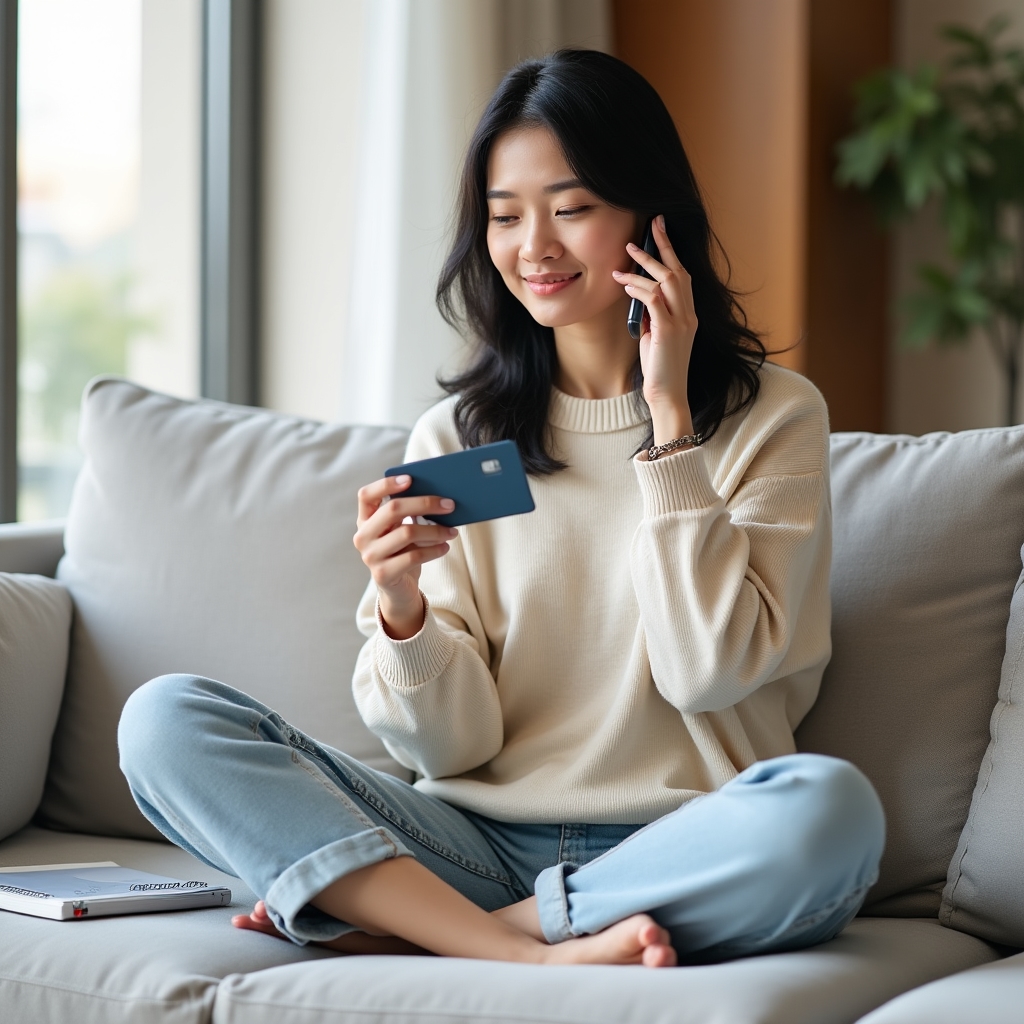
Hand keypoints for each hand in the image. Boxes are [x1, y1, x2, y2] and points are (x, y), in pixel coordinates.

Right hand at [353, 475, 457, 638]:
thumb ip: (409, 514)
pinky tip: (445, 547)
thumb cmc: (403, 553)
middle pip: (392, 510)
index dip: (386, 484)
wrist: (398, 590)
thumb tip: (440, 498)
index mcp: (365, 520)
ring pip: (407, 533)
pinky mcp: (382, 574)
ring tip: (452, 531)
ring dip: (435, 530)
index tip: (410, 479)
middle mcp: (363, 536)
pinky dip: (434, 550)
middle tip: (449, 505)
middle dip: (424, 503)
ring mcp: (370, 556)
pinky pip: (414, 556)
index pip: (366, 495)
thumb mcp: (402, 531)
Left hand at [612, 214, 696, 444]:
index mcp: (689, 314)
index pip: (683, 275)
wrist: (667, 394)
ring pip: (667, 281)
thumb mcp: (655, 335)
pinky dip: (639, 288)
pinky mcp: (669, 331)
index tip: (660, 231)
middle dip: (663, 246)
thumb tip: (638, 295)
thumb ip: (652, 315)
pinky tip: (625, 284)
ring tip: (624, 258)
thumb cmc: (659, 367)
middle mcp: (689, 314)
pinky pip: (654, 300)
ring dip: (644, 266)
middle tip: (648, 226)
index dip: (672, 252)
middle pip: (678, 271)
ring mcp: (681, 322)